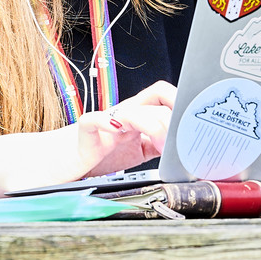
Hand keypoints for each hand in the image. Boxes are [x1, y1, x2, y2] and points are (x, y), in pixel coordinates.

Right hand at [52, 82, 177, 182]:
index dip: (181, 103)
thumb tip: (187, 148)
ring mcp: (105, 122)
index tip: (197, 122)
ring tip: (159, 146)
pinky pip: (93, 120)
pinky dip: (105, 122)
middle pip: (155, 102)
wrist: (63, 163)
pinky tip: (116, 130)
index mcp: (138, 116)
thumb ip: (158, 145)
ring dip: (152, 126)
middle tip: (179, 144)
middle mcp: (123, 114)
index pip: (164, 96)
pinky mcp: (85, 134)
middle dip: (172, 121)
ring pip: (132, 110)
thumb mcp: (138, 151)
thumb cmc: (99, 153)